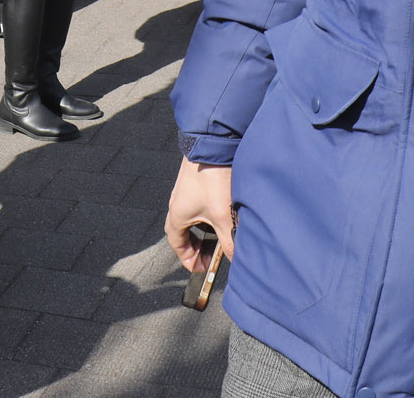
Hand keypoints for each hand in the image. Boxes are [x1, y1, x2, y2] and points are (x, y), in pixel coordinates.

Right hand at [165, 157, 234, 271]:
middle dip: (195, 247)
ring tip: (218, 238)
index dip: (189, 260)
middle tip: (211, 256)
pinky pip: (195, 208)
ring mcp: (184, 193)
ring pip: (189, 220)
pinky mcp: (194, 184)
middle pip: (181, 234)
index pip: (177, 245)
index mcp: (177, 216)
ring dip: (201, 232)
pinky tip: (220, 216)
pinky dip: (205, 218)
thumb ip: (229, 241)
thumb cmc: (211, 178)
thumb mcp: (222, 216)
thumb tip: (236, 259)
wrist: (212, 145)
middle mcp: (177, 204)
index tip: (204, 268)